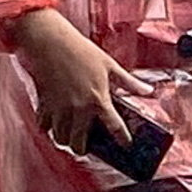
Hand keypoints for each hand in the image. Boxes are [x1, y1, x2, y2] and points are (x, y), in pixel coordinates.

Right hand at [11, 7, 139, 162]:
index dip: (122, 138)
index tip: (126, 145)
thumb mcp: (109, 65)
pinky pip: (43, 126)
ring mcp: (60, 109)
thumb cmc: (81, 51)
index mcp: (98, 99)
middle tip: (86, 146)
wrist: (51, 42)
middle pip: (78, 143)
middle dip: (83, 149)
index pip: (114, 126)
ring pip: (60, 138)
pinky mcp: (44, 104)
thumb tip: (148, 91)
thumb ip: (129, 82)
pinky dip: (48, 129)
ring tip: (70, 137)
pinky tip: (53, 125)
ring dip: (66, 141)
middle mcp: (78, 108)